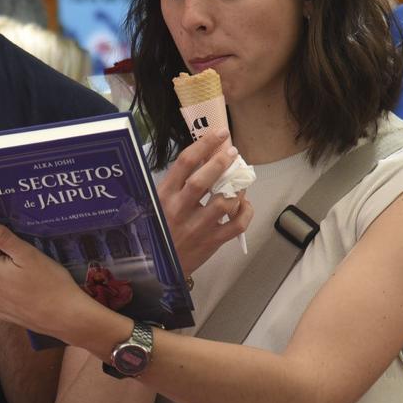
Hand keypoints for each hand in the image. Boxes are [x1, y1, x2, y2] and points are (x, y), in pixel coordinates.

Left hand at [0, 218, 121, 349]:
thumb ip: (0, 236)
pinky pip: (0, 289)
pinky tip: (27, 285)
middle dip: (2, 250)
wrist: (67, 317)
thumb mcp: (28, 254)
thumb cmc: (52, 284)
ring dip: (5, 267)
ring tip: (30, 269)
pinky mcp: (2, 311)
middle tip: (27, 250)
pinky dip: (9, 284)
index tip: (13, 230)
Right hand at [158, 128, 253, 274]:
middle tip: (233, 151)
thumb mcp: (156, 203)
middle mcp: (180, 210)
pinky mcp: (213, 242)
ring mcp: (197, 228)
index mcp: (164, 196)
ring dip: (237, 187)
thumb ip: (175, 184)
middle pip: (203, 180)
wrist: (159, 268)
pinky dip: (246, 211)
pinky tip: (244, 203)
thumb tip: (204, 157)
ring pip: (224, 202)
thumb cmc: (159, 229)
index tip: (220, 134)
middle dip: (221, 162)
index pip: (184, 163)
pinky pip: (237, 225)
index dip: (204, 144)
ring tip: (241, 179)